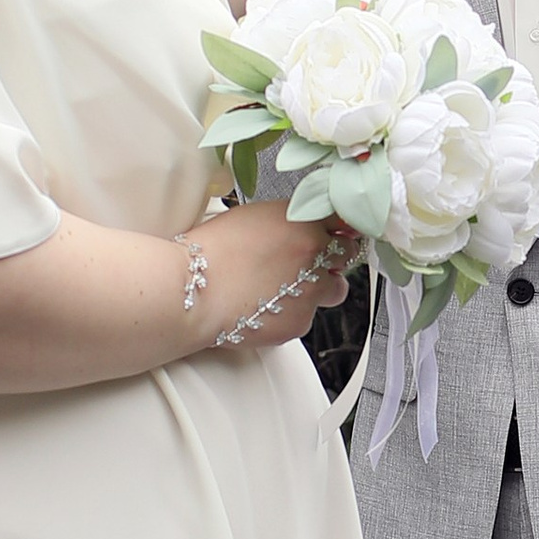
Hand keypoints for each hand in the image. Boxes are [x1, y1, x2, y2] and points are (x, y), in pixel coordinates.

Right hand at [202, 200, 350, 346]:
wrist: (192, 291)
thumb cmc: (211, 251)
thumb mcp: (255, 217)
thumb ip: (290, 220)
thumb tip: (305, 226)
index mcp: (304, 222)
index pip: (344, 220)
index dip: (338, 228)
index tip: (335, 233)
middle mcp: (316, 254)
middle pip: (346, 254)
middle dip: (331, 258)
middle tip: (306, 263)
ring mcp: (312, 291)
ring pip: (334, 289)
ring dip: (319, 288)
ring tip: (285, 289)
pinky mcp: (300, 322)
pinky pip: (306, 317)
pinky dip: (291, 314)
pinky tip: (264, 307)